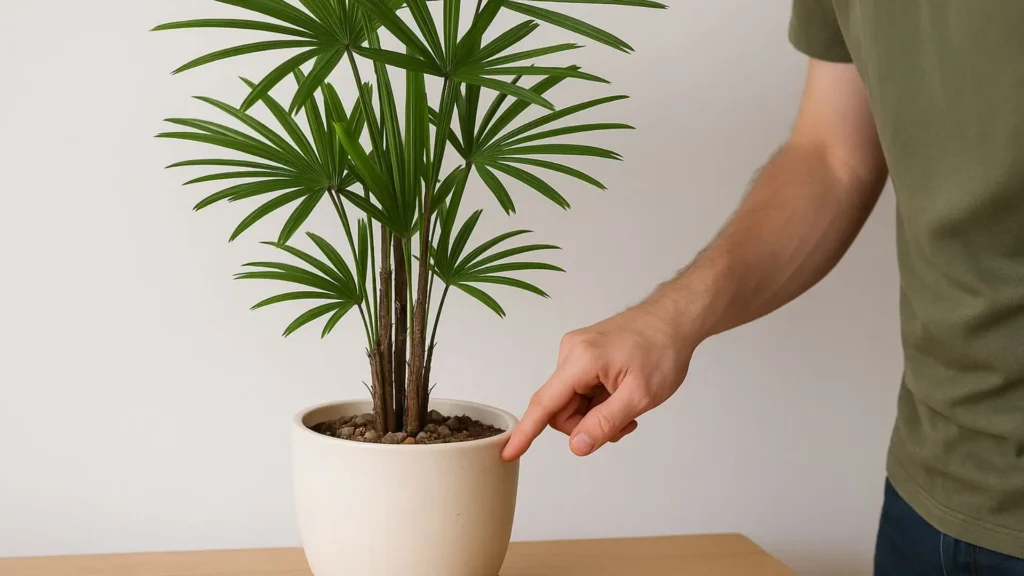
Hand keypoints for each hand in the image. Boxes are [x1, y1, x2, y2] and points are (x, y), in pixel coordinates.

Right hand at [501, 300, 698, 460]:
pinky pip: (579, 390)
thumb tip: (576, 446)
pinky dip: (598, 402)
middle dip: (586, 424)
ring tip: (627, 409)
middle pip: (560, 409)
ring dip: (595, 415)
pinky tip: (620, 397)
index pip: (545, 403)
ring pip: (571, 402)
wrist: (674, 320)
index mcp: (581, 360)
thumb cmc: (663, 350)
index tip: (508, 452)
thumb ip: (605, 423)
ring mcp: (576, 352)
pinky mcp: (583, 355)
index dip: (526, 432)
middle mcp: (570, 353)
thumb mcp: (640, 396)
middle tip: (622, 423)